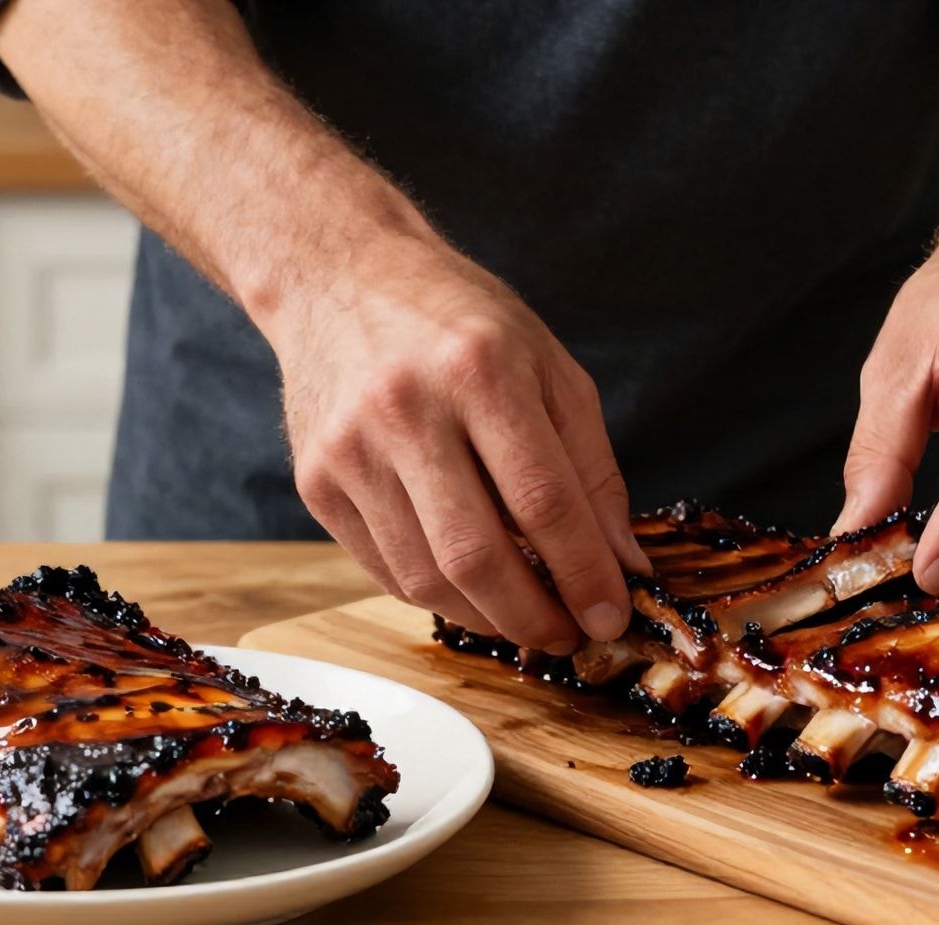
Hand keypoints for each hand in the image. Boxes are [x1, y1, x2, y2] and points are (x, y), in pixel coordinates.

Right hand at [271, 232, 648, 653]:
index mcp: (479, 369)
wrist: (338, 276)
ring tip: (527, 617)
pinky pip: (386, 569)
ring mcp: (350, 450)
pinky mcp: (315, 482)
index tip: (612, 615)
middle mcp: (406, 409)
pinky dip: (438, 596)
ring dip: (488, 617)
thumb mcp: (549, 368)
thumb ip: (592, 469)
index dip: (585, 573)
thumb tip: (623, 566)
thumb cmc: (459, 322)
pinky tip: (472, 590)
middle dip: (535, 615)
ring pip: (426, 578)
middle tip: (569, 634)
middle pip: (477, 555)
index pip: (543, 502)